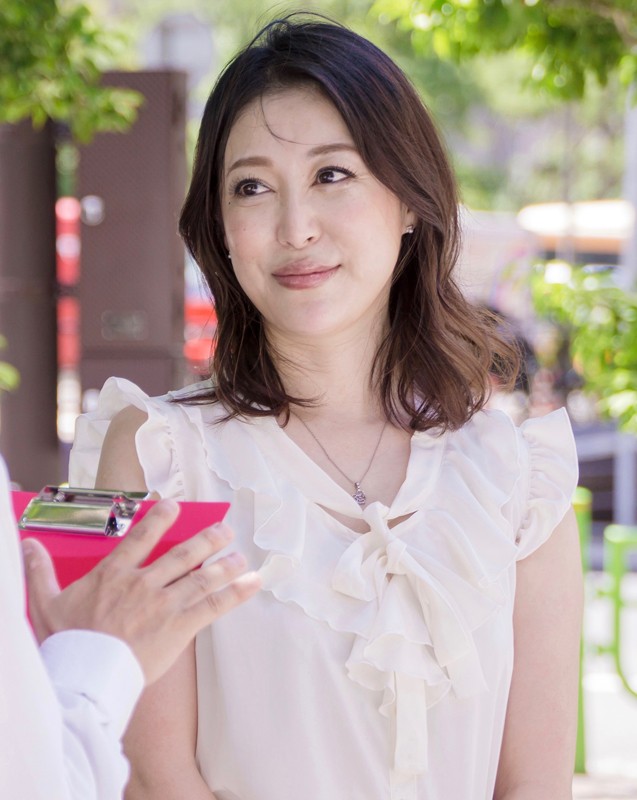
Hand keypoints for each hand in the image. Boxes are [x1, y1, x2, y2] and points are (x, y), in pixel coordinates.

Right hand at [21, 499, 259, 684]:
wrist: (85, 675)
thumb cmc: (67, 642)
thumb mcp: (45, 603)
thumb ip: (39, 571)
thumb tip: (25, 544)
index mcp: (114, 574)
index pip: (140, 537)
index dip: (159, 519)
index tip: (173, 505)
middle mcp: (144, 583)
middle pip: (182, 555)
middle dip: (206, 540)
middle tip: (225, 530)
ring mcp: (164, 603)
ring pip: (201, 577)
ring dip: (225, 564)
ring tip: (243, 556)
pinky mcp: (179, 626)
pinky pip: (213, 606)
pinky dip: (235, 593)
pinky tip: (252, 583)